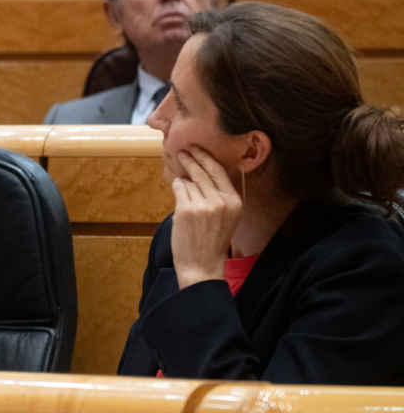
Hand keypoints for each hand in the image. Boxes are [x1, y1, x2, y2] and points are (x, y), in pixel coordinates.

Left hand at [170, 145, 243, 289]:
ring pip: (188, 180)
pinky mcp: (186, 209)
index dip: (207, 158)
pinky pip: (179, 188)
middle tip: (183, 151)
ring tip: (185, 191)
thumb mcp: (227, 216)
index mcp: (235, 202)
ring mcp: (204, 204)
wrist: (202, 264)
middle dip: (192, 159)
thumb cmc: (212, 241)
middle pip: (203, 171)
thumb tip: (201, 170)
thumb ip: (219, 195)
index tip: (197, 148)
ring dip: (183, 182)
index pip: (220, 172)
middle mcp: (222, 201)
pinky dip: (177, 188)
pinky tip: (179, 192)